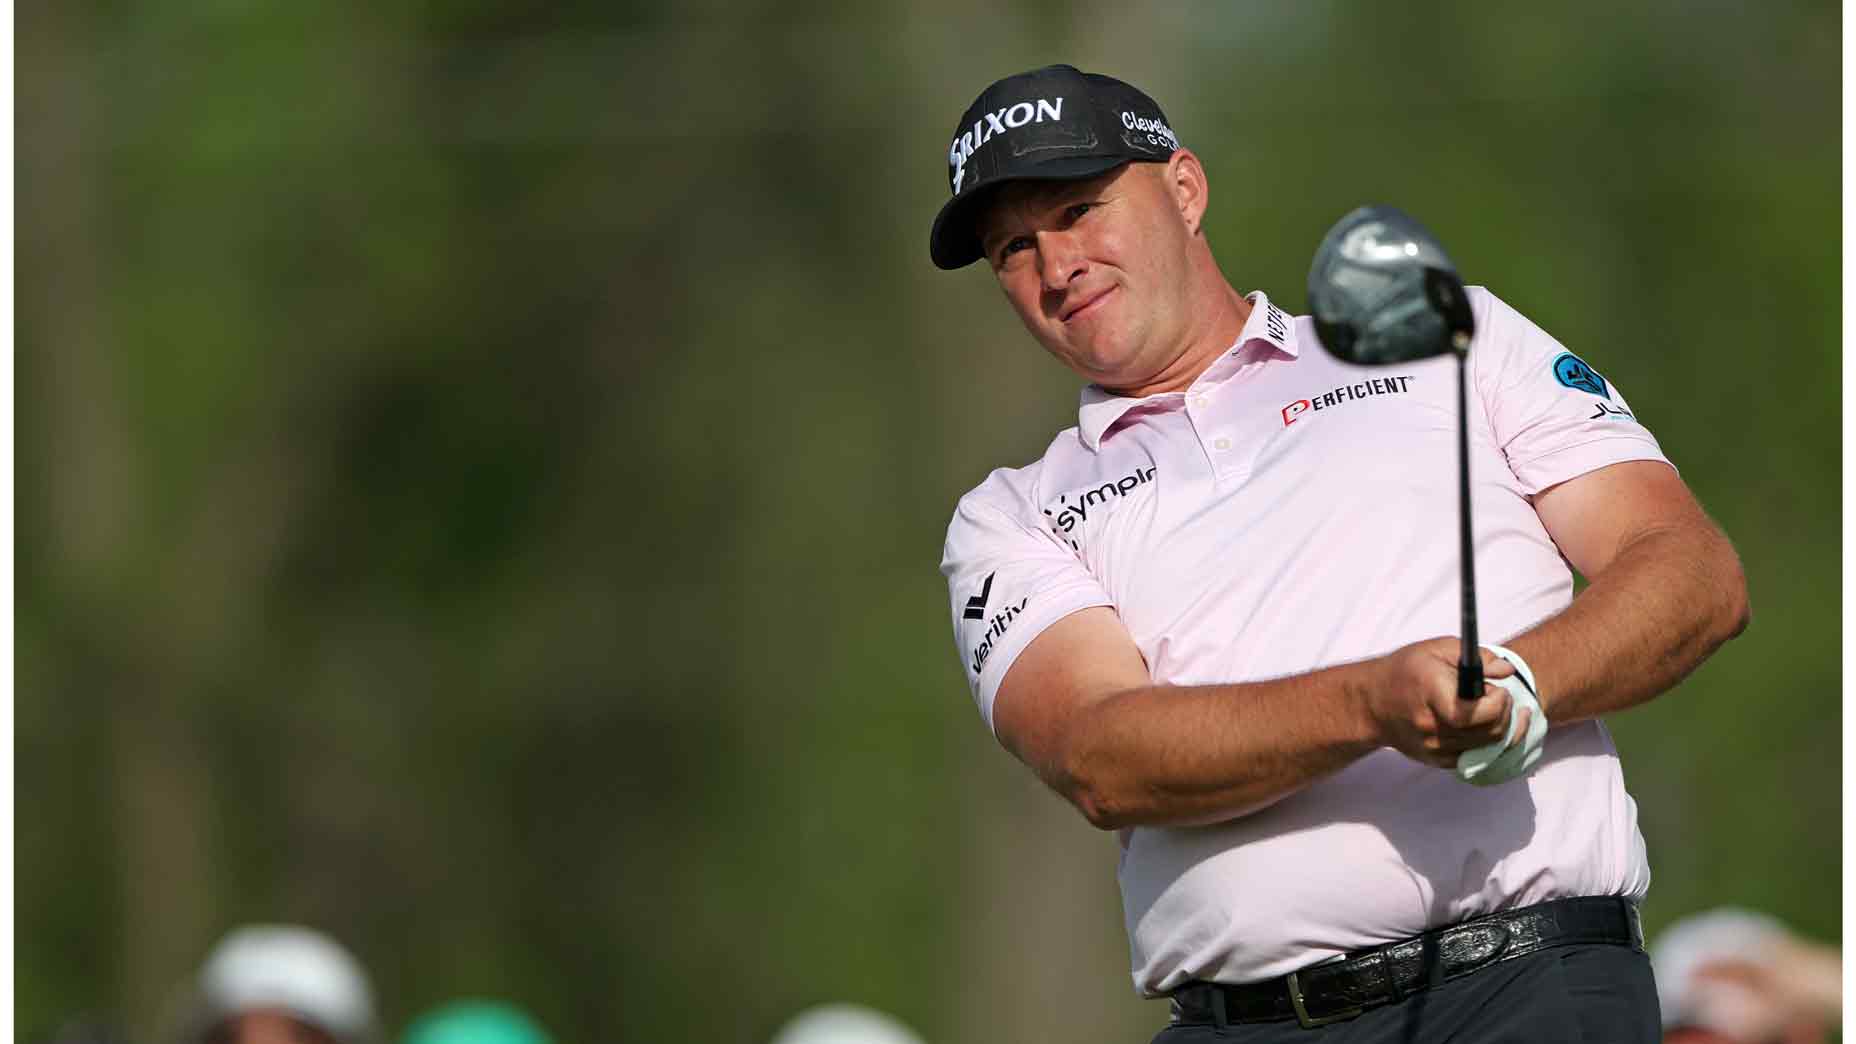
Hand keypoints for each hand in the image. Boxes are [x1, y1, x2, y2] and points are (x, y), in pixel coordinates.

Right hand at [1362, 637, 1528, 768]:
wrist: (1371, 704)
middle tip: (1494, 695)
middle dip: (1503, 712)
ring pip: (1488, 746)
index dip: (1499, 701)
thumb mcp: (1437, 650)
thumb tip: (1507, 670)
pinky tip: (1481, 724)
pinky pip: (1476, 757)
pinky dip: (1486, 741)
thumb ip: (1477, 657)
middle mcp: (1433, 728)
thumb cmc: (1404, 672)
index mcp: (1434, 696)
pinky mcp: (1437, 761)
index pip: (1481, 713)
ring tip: (1486, 707)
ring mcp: (1435, 749)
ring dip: (1498, 726)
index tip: (1497, 688)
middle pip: (1491, 732)